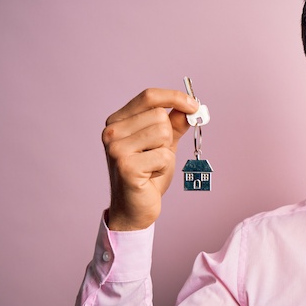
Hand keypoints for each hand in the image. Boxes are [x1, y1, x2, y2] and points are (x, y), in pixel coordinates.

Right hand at [102, 88, 198, 230]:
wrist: (135, 208)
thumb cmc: (148, 176)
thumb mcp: (163, 145)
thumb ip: (174, 124)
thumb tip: (189, 106)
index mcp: (117, 121)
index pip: (149, 96)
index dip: (175, 97)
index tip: (194, 105)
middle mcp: (112, 131)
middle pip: (160, 115)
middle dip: (168, 136)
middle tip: (155, 155)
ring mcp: (116, 148)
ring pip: (163, 133)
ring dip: (166, 152)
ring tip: (152, 166)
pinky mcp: (126, 165)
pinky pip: (164, 155)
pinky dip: (164, 167)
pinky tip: (150, 177)